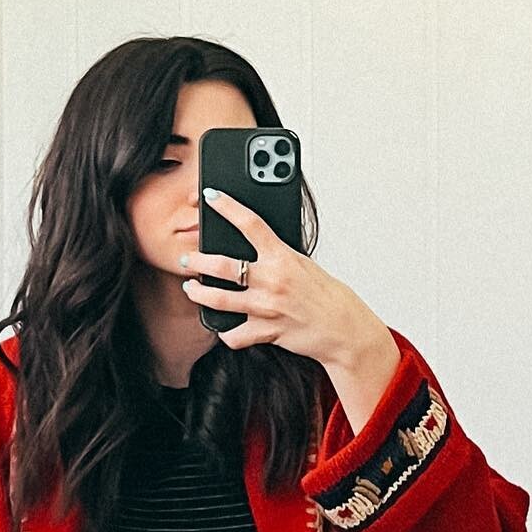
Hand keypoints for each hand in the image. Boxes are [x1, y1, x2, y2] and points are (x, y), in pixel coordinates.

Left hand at [180, 188, 388, 368]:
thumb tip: (257, 246)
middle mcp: (272, 280)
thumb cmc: (326, 296)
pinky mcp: (266, 331)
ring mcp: (266, 307)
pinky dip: (226, 333)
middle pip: (222, 265)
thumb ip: (278, 256)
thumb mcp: (304, 265)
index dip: (228, 206)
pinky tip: (223, 328)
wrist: (343, 329)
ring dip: (199, 293)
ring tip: (191, 288)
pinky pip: (235, 335)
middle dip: (197, 260)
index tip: (211, 196)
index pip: (250, 223)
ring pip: (219, 300)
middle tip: (188, 259)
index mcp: (283, 257)